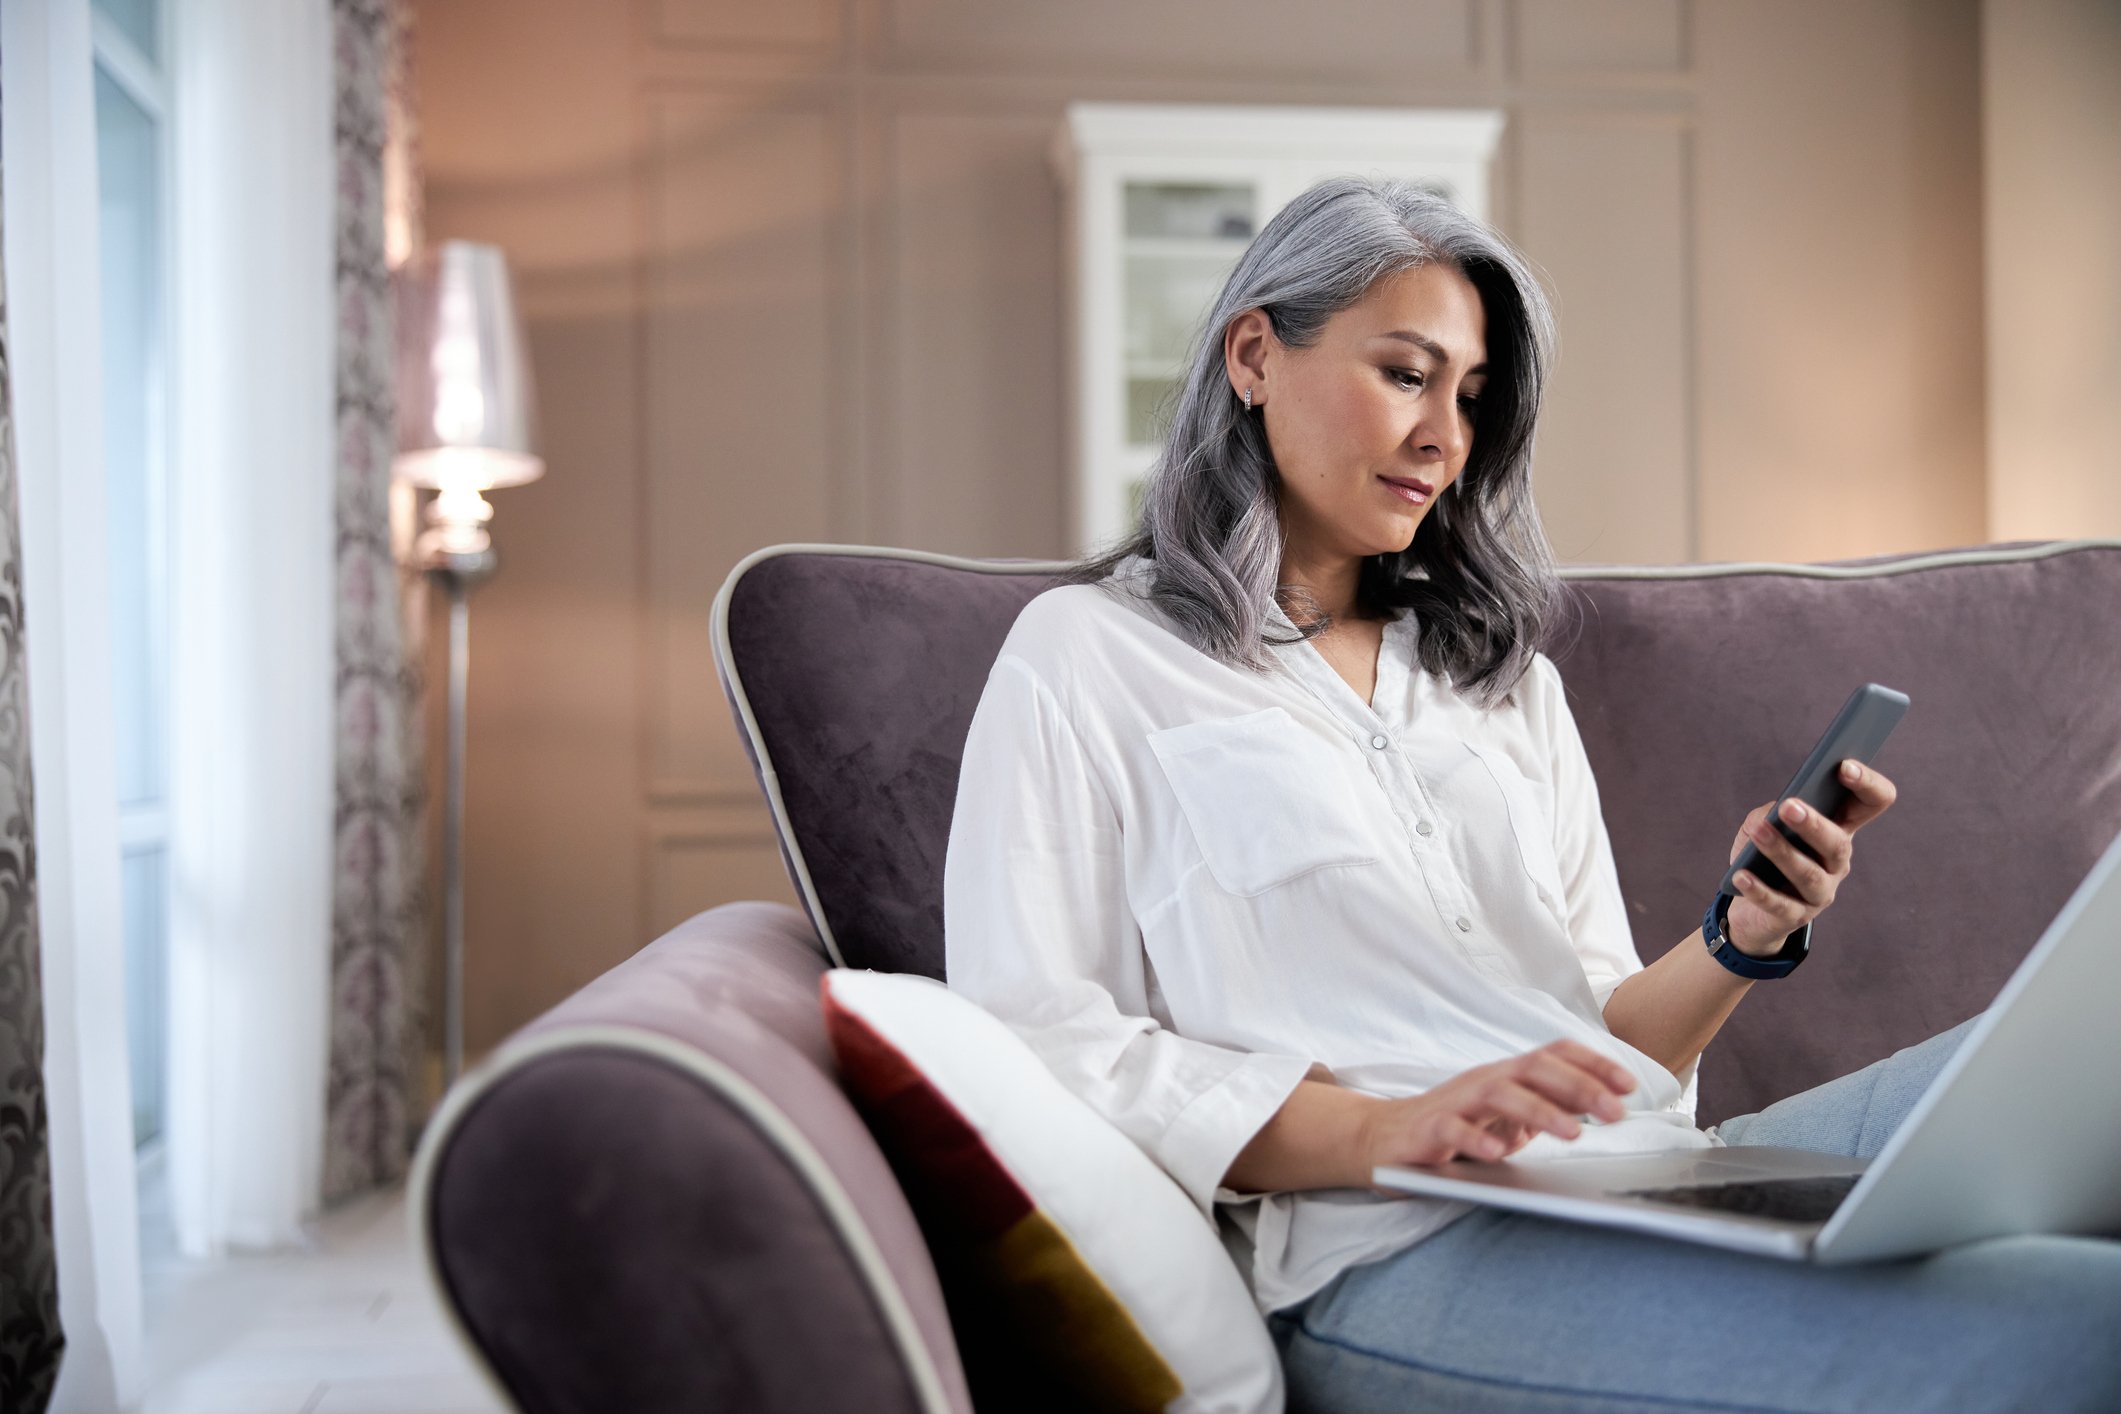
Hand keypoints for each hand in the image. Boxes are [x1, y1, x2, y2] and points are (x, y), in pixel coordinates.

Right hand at [1357, 1041, 1637, 1193]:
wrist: (1383, 1139)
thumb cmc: (1454, 1128)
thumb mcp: (1508, 1117)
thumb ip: (1546, 1108)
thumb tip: (1601, 1106)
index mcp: (1507, 1076)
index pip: (1553, 1054)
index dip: (1592, 1064)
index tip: (1629, 1085)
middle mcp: (1485, 1080)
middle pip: (1535, 1069)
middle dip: (1580, 1087)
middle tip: (1616, 1113)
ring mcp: (1455, 1103)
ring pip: (1499, 1093)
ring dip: (1540, 1111)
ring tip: (1573, 1134)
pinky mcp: (1428, 1130)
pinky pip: (1452, 1130)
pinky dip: (1477, 1140)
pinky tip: (1498, 1154)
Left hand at [1724, 759, 1898, 954]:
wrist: (1754, 910)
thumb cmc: (1763, 856)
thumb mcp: (1763, 826)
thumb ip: (1769, 814)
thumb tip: (1771, 815)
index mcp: (1839, 830)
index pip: (1872, 803)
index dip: (1868, 784)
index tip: (1844, 766)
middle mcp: (1837, 862)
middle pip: (1838, 843)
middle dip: (1814, 824)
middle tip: (1789, 806)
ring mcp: (1820, 892)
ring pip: (1809, 874)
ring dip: (1781, 852)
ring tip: (1758, 832)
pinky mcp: (1795, 917)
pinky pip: (1778, 904)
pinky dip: (1759, 889)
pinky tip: (1740, 875)